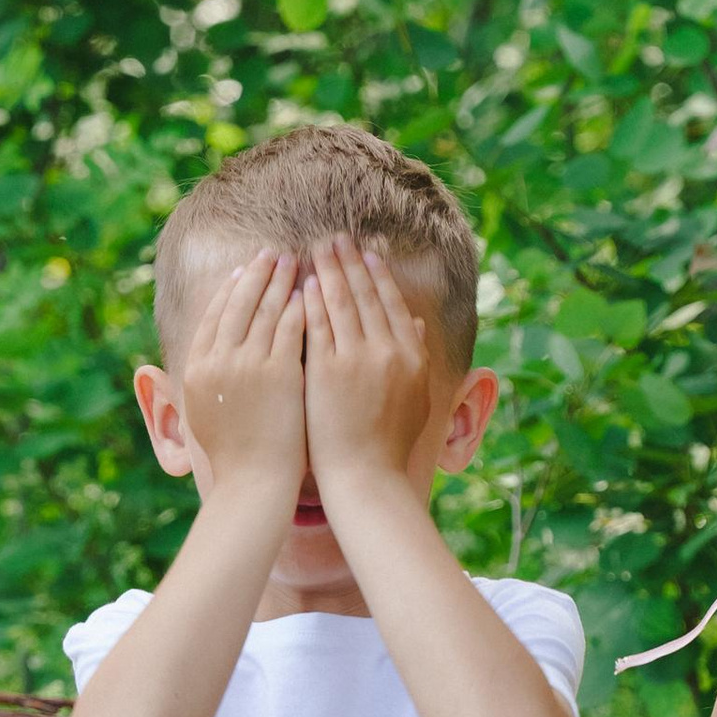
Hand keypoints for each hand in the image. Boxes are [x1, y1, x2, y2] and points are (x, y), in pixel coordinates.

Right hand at [177, 251, 305, 494]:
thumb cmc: (235, 456)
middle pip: (240, 303)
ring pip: (267, 310)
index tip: (245, 269)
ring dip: (282, 281)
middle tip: (273, 252)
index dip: (232, 288)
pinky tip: (312, 292)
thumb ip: (206, 378)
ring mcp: (248, 365)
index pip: (215, 314)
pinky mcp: (279, 374)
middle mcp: (219, 360)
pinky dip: (301, 307)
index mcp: (198, 366)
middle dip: (258, 273)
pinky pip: (292, 329)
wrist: (253, 484)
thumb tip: (206, 357)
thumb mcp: (205, 412)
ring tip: (295, 261)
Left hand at [301, 233, 433, 496]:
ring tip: (315, 249)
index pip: (393, 304)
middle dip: (350, 262)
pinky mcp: (328, 371)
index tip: (368, 251)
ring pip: (341, 303)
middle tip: (336, 237)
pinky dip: (311, 301)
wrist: (367, 479)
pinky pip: (318, 326)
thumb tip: (414, 324)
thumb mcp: (415, 399)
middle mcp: (389, 352)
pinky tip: (301, 283)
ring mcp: (358, 360)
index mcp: (412, 357)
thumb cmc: (388, 446)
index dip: (379, 274)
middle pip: (367, 295)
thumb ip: (415, 356)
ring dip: (328, 271)